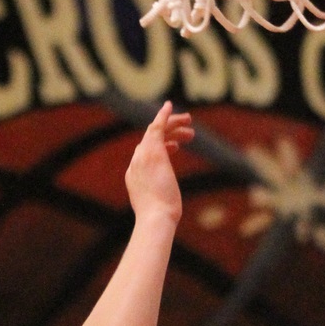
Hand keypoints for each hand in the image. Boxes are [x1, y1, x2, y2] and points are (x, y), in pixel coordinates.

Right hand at [124, 102, 193, 227]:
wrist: (156, 219)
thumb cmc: (161, 219)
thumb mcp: (160, 208)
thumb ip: (161, 200)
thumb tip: (168, 210)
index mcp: (134, 177)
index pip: (145, 155)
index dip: (162, 147)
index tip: (175, 146)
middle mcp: (135, 164)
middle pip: (149, 140)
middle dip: (168, 133)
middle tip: (188, 133)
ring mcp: (143, 157)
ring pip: (155, 132)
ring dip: (172, 125)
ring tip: (190, 122)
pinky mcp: (153, 152)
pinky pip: (156, 127)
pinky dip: (162, 116)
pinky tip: (169, 106)